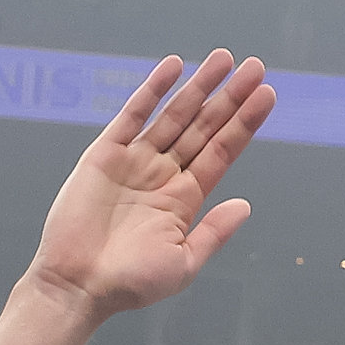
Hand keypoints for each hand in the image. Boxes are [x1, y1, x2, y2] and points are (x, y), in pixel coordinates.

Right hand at [23, 52, 275, 319]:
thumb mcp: (182, 264)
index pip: (221, 152)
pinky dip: (152, 90)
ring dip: (199, 86)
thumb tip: (246, 205)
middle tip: (256, 67)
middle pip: (204, 127)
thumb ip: (214, 233)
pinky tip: (174, 66)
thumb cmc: (129, 284)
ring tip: (224, 59)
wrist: (77, 286)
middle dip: (229, 97)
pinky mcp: (104, 155)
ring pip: (174, 115)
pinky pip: (132, 115)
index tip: (267, 95)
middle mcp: (162, 175)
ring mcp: (134, 162)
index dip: (244, 124)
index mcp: (184, 199)